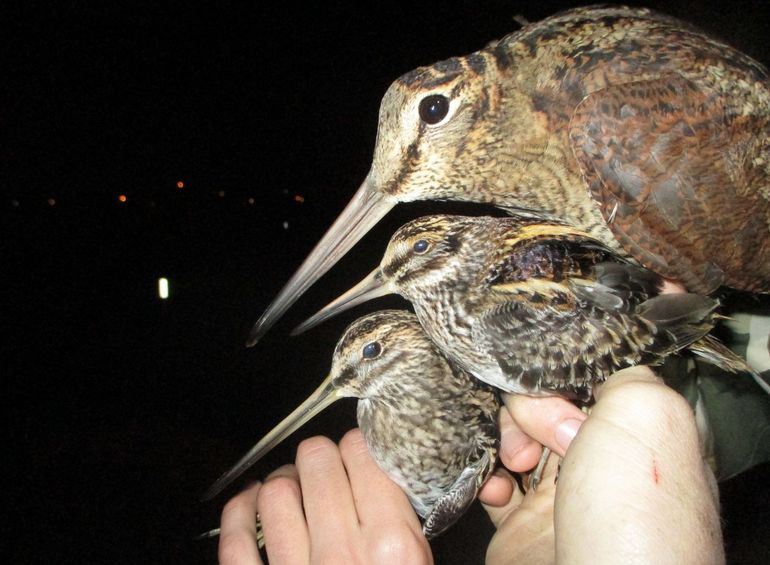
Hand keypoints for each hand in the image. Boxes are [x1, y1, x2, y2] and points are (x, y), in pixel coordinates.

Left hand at [217, 429, 432, 564]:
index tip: (359, 451)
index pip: (363, 455)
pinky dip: (240, 510)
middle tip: (327, 466)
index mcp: (391, 545)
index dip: (360, 445)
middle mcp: (341, 553)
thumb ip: (404, 521)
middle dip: (321, 455)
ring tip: (294, 484)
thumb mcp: (420, 564)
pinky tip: (251, 501)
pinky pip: (235, 538)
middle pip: (316, 460)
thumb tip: (382, 474)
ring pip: (276, 490)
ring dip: (284, 480)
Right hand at [480, 366, 723, 563]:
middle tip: (540, 436)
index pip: (591, 378)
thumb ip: (621, 371)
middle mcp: (604, 464)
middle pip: (548, 404)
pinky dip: (486, 478)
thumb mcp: (648, 413)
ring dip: (504, 438)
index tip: (548, 380)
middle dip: (530, 408)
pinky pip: (493, 484)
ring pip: (516, 437)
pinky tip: (495, 486)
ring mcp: (563, 497)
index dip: (563, 373)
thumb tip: (574, 382)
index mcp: (641, 435)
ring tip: (514, 462)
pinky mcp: (523, 526)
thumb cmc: (632, 514)